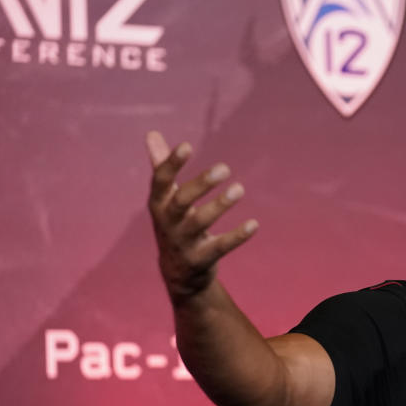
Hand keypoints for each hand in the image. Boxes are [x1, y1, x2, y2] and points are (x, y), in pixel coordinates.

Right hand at [146, 131, 257, 303]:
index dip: (171, 163)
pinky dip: (237, 236)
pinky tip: (254, 224)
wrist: (178, 272)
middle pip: (181, 201)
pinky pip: (220, 246)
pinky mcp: (200, 259)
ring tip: (240, 188)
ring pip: (200, 222)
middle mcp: (168, 222)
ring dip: (220, 205)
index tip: (187, 146)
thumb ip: (161, 167)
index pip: (161, 180)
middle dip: (201, 184)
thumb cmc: (174, 224)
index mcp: (159, 204)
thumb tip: (152, 133)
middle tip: (224, 167)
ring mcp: (183, 242)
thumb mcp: (165, 198)